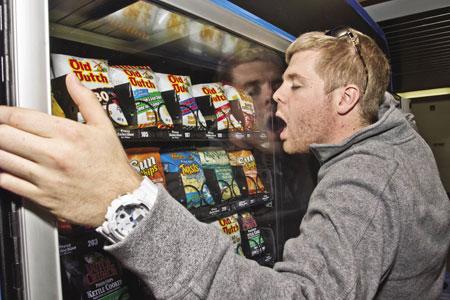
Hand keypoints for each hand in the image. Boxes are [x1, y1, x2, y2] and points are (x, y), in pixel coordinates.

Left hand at [0, 74, 141, 226]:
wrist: (121, 200)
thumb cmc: (112, 166)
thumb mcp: (105, 128)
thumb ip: (85, 100)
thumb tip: (72, 80)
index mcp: (68, 135)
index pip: (20, 117)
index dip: (2, 112)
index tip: (0, 112)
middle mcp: (53, 155)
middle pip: (4, 136)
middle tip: (0, 127)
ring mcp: (45, 178)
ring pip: (2, 159)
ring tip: (4, 145)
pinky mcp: (41, 197)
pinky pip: (8, 183)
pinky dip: (1, 173)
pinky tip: (6, 167)